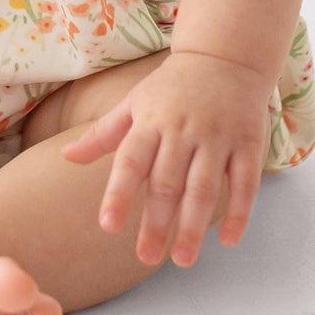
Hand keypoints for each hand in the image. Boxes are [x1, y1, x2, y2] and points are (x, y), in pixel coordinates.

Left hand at [60, 50, 271, 267]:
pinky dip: (238, 212)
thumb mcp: (134, 103)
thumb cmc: (172, 86)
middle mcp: (183, 129)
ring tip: (182, 259)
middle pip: (168, 182)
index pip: (131, 161)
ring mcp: (218, 137)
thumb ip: (103, 134)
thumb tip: (66, 157)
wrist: (225, 55)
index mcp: (151, 120)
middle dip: (157, 222)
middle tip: (146, 257)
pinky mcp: (248, 143)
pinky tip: (227, 240)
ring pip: (204, 187)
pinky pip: (244, 182)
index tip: (108, 226)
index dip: (119, 194)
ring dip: (193, 226)